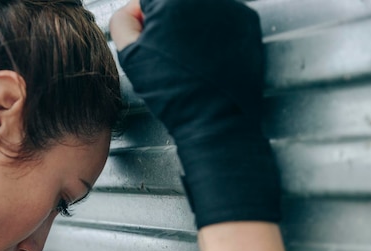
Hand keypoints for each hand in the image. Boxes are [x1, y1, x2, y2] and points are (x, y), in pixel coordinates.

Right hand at [114, 0, 280, 228]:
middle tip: (166, 52)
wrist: (214, 119)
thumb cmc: (171, 92)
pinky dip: (213, 34)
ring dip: (190, 26)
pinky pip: (222, 19)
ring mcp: (230, 8)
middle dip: (166, 22)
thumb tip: (132, 9)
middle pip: (174, 1)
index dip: (141, 19)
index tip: (145, 37)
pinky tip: (206, 59)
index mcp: (171, 0)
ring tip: (188, 59)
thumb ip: (123, 22)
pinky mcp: (248, 23)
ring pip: (198, 9)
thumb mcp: (131, 57)